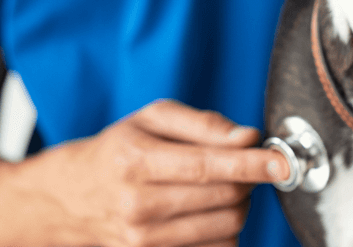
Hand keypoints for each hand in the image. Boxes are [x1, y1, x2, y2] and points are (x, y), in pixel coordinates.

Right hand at [0, 100, 289, 246]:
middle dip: (249, 180)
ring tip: (223, 186)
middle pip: (224, 199)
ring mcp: (144, 241)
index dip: (252, 165)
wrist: (70, 195)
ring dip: (240, 204)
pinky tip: (210, 210)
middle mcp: (139, 207)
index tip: (282, 163)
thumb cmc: (118, 149)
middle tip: (246, 165)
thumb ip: (204, 124)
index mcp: (136, 162)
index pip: (208, 167)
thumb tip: (248, 137)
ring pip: (226, 227)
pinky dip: (226, 227)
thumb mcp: (153, 118)